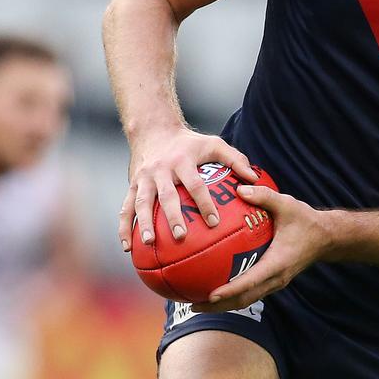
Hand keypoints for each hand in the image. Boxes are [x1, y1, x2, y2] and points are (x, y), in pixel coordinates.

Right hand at [118, 128, 258, 249]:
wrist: (153, 130)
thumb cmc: (190, 143)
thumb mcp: (214, 144)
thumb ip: (235, 159)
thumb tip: (254, 179)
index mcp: (182, 161)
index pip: (195, 184)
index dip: (204, 203)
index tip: (214, 223)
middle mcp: (161, 170)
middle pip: (167, 196)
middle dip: (173, 217)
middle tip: (181, 237)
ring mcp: (144, 179)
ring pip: (142, 203)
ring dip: (144, 224)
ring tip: (150, 243)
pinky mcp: (132, 185)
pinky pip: (126, 208)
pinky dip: (124, 227)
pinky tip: (127, 248)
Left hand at [187, 183, 330, 311]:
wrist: (325, 237)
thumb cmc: (305, 220)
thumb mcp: (287, 204)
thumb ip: (264, 196)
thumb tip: (239, 188)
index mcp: (278, 263)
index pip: (251, 281)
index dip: (231, 290)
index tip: (211, 295)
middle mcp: (275, 278)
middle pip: (243, 300)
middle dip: (217, 306)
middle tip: (192, 305)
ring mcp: (274, 282)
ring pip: (245, 300)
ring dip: (221, 305)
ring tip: (196, 304)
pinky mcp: (272, 280)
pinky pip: (249, 292)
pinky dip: (230, 295)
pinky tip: (213, 289)